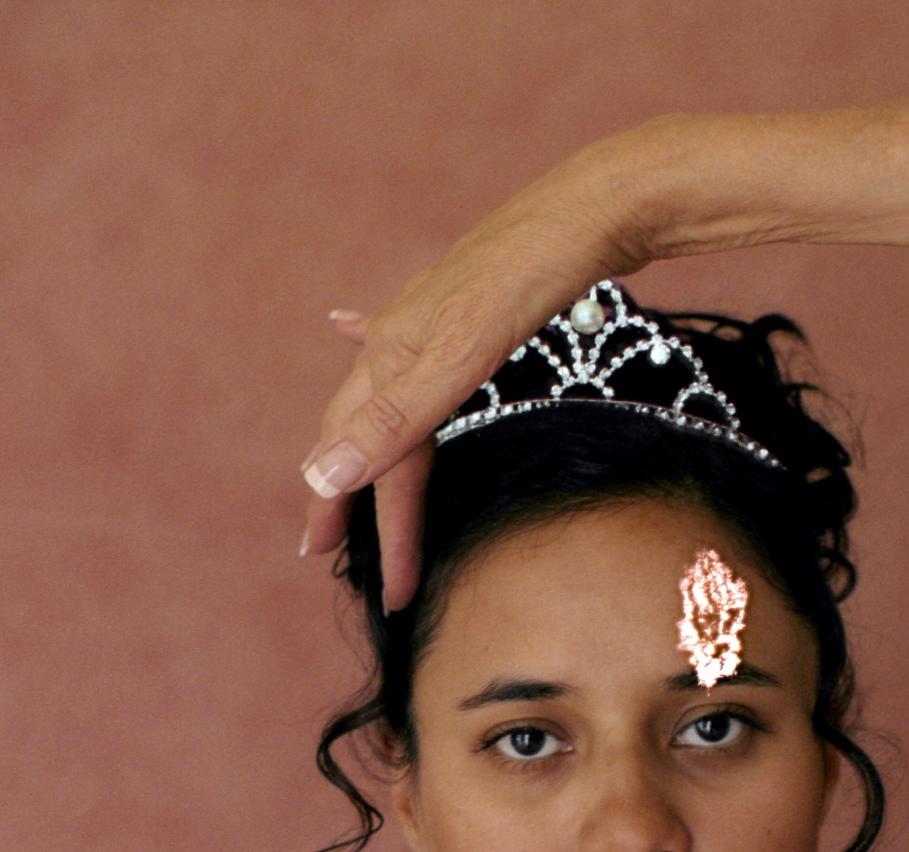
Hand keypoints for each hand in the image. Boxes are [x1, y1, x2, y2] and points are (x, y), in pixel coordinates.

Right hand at [299, 125, 664, 609]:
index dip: (367, 528)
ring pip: (383, 402)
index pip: (371, 467)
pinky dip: (375, 355)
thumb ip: (393, 422)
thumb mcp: (458, 359)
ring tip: (352, 485)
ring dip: (366, 448)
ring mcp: (428, 323)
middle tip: (330, 553)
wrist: (588, 209)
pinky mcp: (463, 308)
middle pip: (361, 436)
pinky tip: (346, 327)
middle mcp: (399, 342)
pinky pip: (404, 347)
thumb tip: (319, 475)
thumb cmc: (528, 281)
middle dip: (347, 498)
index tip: (367, 585)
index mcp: (391, 361)